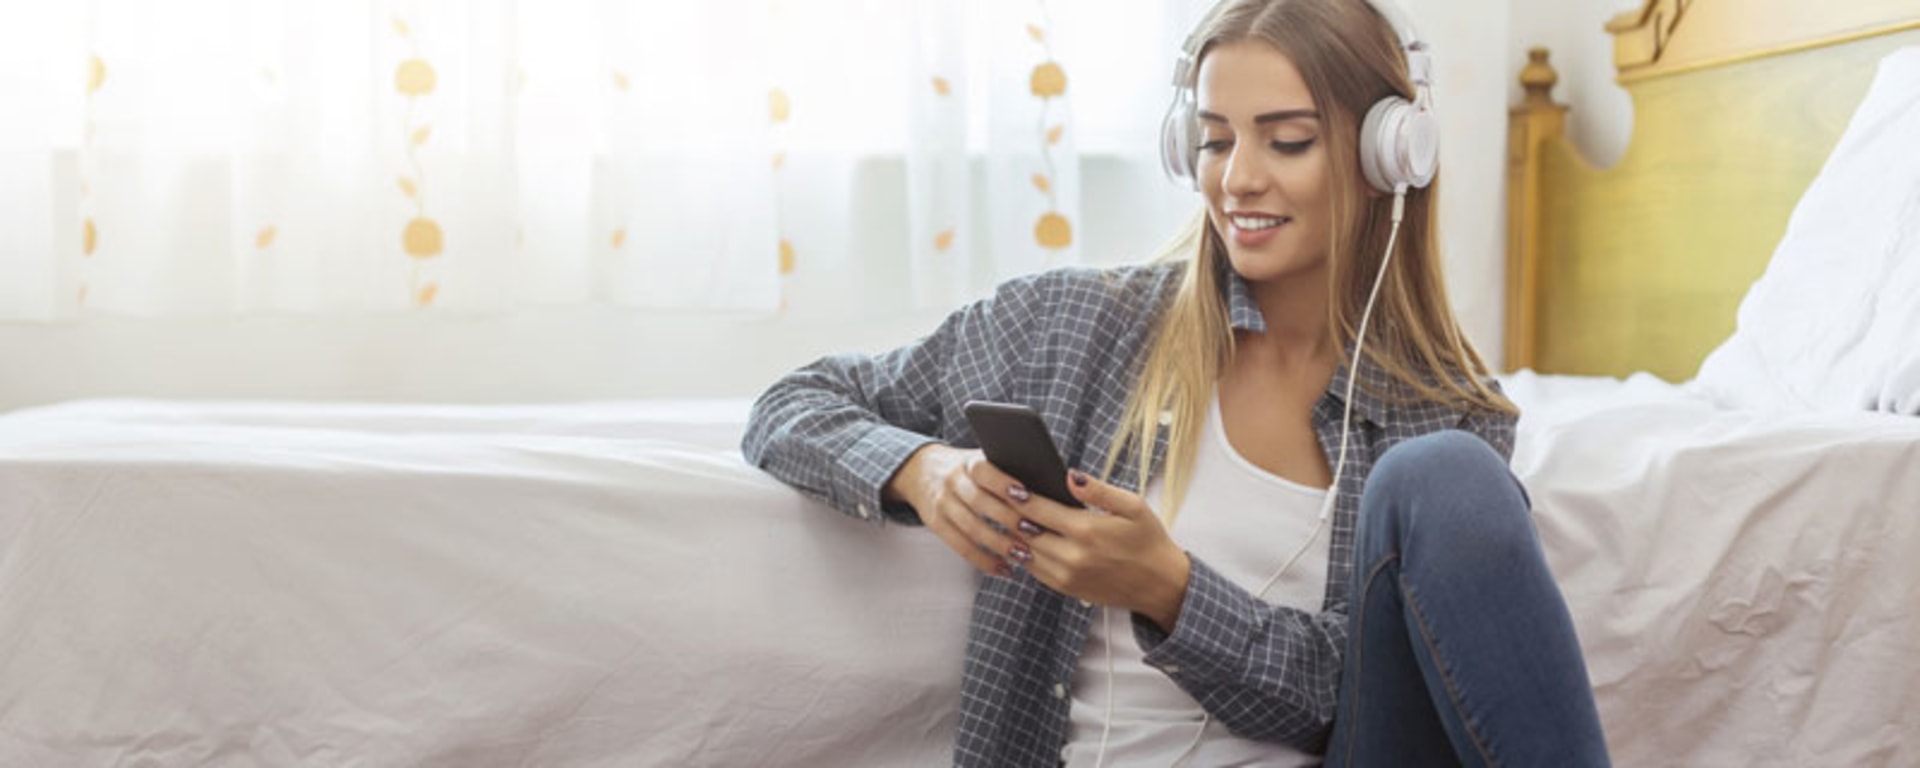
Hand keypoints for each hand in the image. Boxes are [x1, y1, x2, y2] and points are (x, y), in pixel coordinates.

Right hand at [887, 443, 1029, 578]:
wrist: (921, 471)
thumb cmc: (968, 469)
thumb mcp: (982, 459)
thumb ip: (1007, 470)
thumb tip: (1048, 488)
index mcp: (967, 462)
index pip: (984, 470)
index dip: (1004, 483)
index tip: (1027, 496)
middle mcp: (952, 481)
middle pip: (980, 502)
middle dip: (1009, 519)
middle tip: (1035, 533)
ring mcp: (942, 504)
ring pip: (971, 528)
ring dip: (999, 545)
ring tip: (1024, 556)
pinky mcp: (936, 524)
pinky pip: (960, 547)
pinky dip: (984, 561)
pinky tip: (1004, 569)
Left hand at [977, 467, 1192, 631]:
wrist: (1160, 585)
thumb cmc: (1148, 540)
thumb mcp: (1133, 506)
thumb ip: (1099, 490)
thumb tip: (1070, 475)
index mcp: (1087, 530)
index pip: (1036, 508)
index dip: (1015, 493)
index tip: (1003, 480)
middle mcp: (1071, 556)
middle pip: (1023, 530)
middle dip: (1007, 511)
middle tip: (993, 493)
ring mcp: (1066, 576)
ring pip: (1024, 551)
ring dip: (1012, 533)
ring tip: (1002, 512)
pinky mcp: (1065, 589)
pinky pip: (1033, 569)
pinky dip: (1023, 552)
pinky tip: (1022, 536)